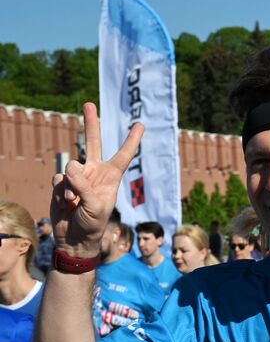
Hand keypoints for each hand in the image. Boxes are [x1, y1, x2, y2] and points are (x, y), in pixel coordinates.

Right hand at [52, 102, 144, 256]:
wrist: (74, 238)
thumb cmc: (93, 224)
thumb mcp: (95, 206)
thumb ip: (83, 186)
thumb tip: (70, 167)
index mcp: (110, 177)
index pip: (123, 155)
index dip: (131, 140)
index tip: (140, 124)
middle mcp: (95, 173)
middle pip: (92, 143)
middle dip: (91, 123)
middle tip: (88, 103)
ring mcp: (77, 177)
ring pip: (69, 168)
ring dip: (69, 186)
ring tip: (73, 202)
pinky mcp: (61, 184)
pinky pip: (57, 179)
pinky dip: (59, 191)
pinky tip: (65, 203)